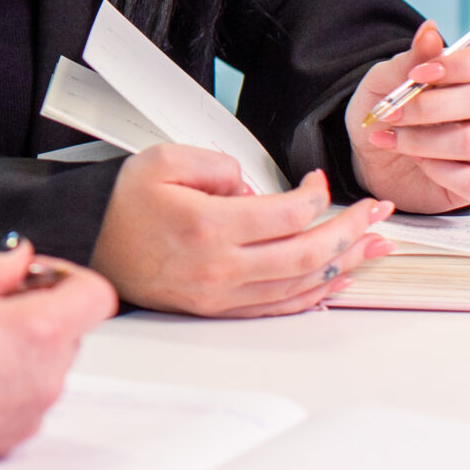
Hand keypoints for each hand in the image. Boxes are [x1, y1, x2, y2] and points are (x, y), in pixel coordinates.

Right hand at [0, 245, 116, 469]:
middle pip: (70, 332)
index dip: (67, 276)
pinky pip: (20, 402)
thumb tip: (18, 259)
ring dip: (17, 349)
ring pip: (43, 368)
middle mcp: (47, 376)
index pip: (95, 294)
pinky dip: (1, 385)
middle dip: (37, 311)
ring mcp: (30, 412)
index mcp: (41, 330)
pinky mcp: (8, 439)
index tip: (34, 274)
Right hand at [89, 145, 393, 317]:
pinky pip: (280, 306)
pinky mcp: (218, 309)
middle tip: (379, 214)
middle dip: (352, 231)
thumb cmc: (122, 205)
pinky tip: (337, 280)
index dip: (314, 195)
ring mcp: (221, 294)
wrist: (90, 245)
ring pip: (301, 284)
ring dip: (346, 264)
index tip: (318, 180)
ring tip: (375, 246)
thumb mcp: (162, 160)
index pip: (286, 214)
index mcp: (207, 226)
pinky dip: (316, 294)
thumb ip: (217, 165)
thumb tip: (254, 188)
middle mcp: (219, 267)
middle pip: (307, 254)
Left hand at [346, 21, 469, 212]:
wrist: (365, 156)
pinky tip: (415, 161)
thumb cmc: (384, 114)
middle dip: (429, 106)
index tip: (420, 73)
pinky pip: (469, 178)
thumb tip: (430, 30)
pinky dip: (433, 169)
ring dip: (420, 139)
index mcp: (468, 78)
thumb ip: (408, 60)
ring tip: (392, 138)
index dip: (465, 63)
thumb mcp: (382, 82)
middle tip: (392, 112)